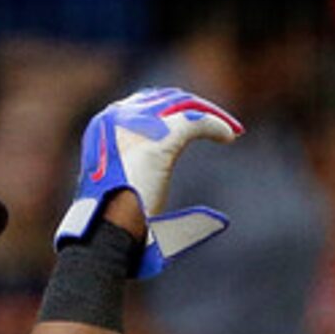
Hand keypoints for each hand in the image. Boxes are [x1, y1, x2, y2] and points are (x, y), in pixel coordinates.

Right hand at [58, 86, 243, 276]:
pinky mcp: (159, 141)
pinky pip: (194, 123)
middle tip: (224, 127)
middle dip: (196, 108)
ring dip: (210, 114)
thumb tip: (209, 215)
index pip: (144, 105)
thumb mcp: (129, 197)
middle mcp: (114, 118)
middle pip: (164, 99)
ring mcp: (134, 126)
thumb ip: (150, 187)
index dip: (175, 111)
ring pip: (181, 105)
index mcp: (102, 129)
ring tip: (232, 131)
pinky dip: (214, 126)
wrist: (106, 233)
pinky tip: (230, 136)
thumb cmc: (118, 227)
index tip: (197, 125)